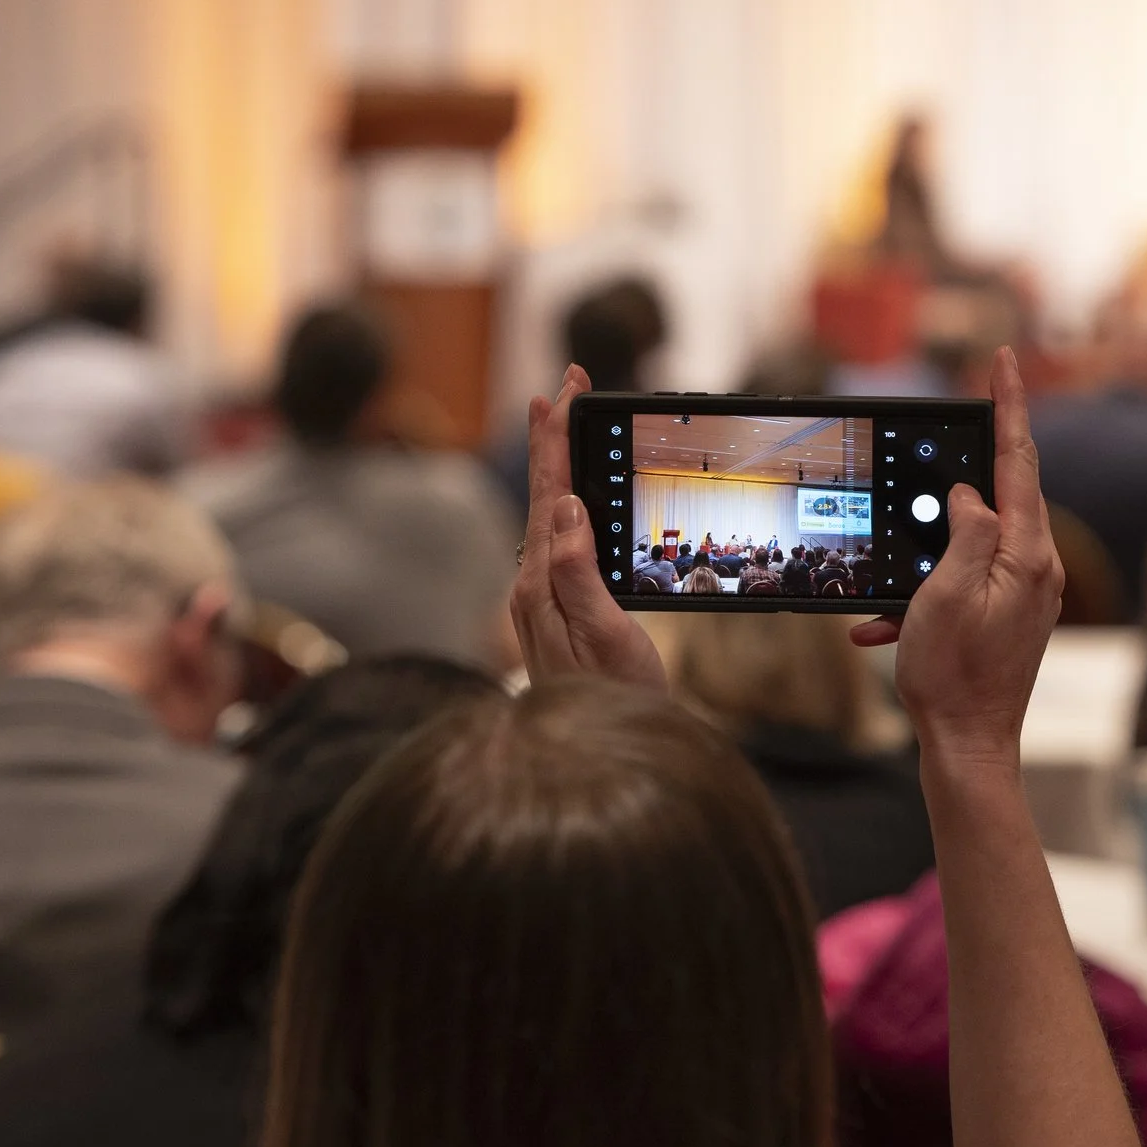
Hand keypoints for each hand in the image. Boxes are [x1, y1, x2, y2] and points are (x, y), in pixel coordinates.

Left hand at [512, 364, 666, 691]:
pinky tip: (577, 498)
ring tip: (568, 424)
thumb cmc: (611, 704)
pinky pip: (560, 540)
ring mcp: (544, 599)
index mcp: (542, 585)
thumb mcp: (603, 638)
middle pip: (546, 496)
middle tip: (567, 386)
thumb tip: (566, 508)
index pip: (550, 496)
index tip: (560, 392)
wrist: (599, 760)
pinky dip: (569, 503)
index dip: (555, 441)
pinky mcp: (558, 611)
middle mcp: (534, 586)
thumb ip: (577, 574)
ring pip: (551, 515)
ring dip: (562, 466)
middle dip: (556, 438)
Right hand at [853, 347, 1062, 758]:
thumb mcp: (946, 594)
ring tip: (894, 592)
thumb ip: (965, 532)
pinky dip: (924, 592)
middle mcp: (1037, 567)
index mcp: (1028, 554)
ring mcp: (1027, 591)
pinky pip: (965, 579)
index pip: (1020, 461)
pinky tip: (885, 625)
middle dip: (969, 466)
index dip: (1010, 405)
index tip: (1006, 359)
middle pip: (1005, 492)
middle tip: (953, 423)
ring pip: (975, 538)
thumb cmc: (953, 677)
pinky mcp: (1010, 612)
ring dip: (927, 551)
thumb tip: (970, 493)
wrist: (969, 748)